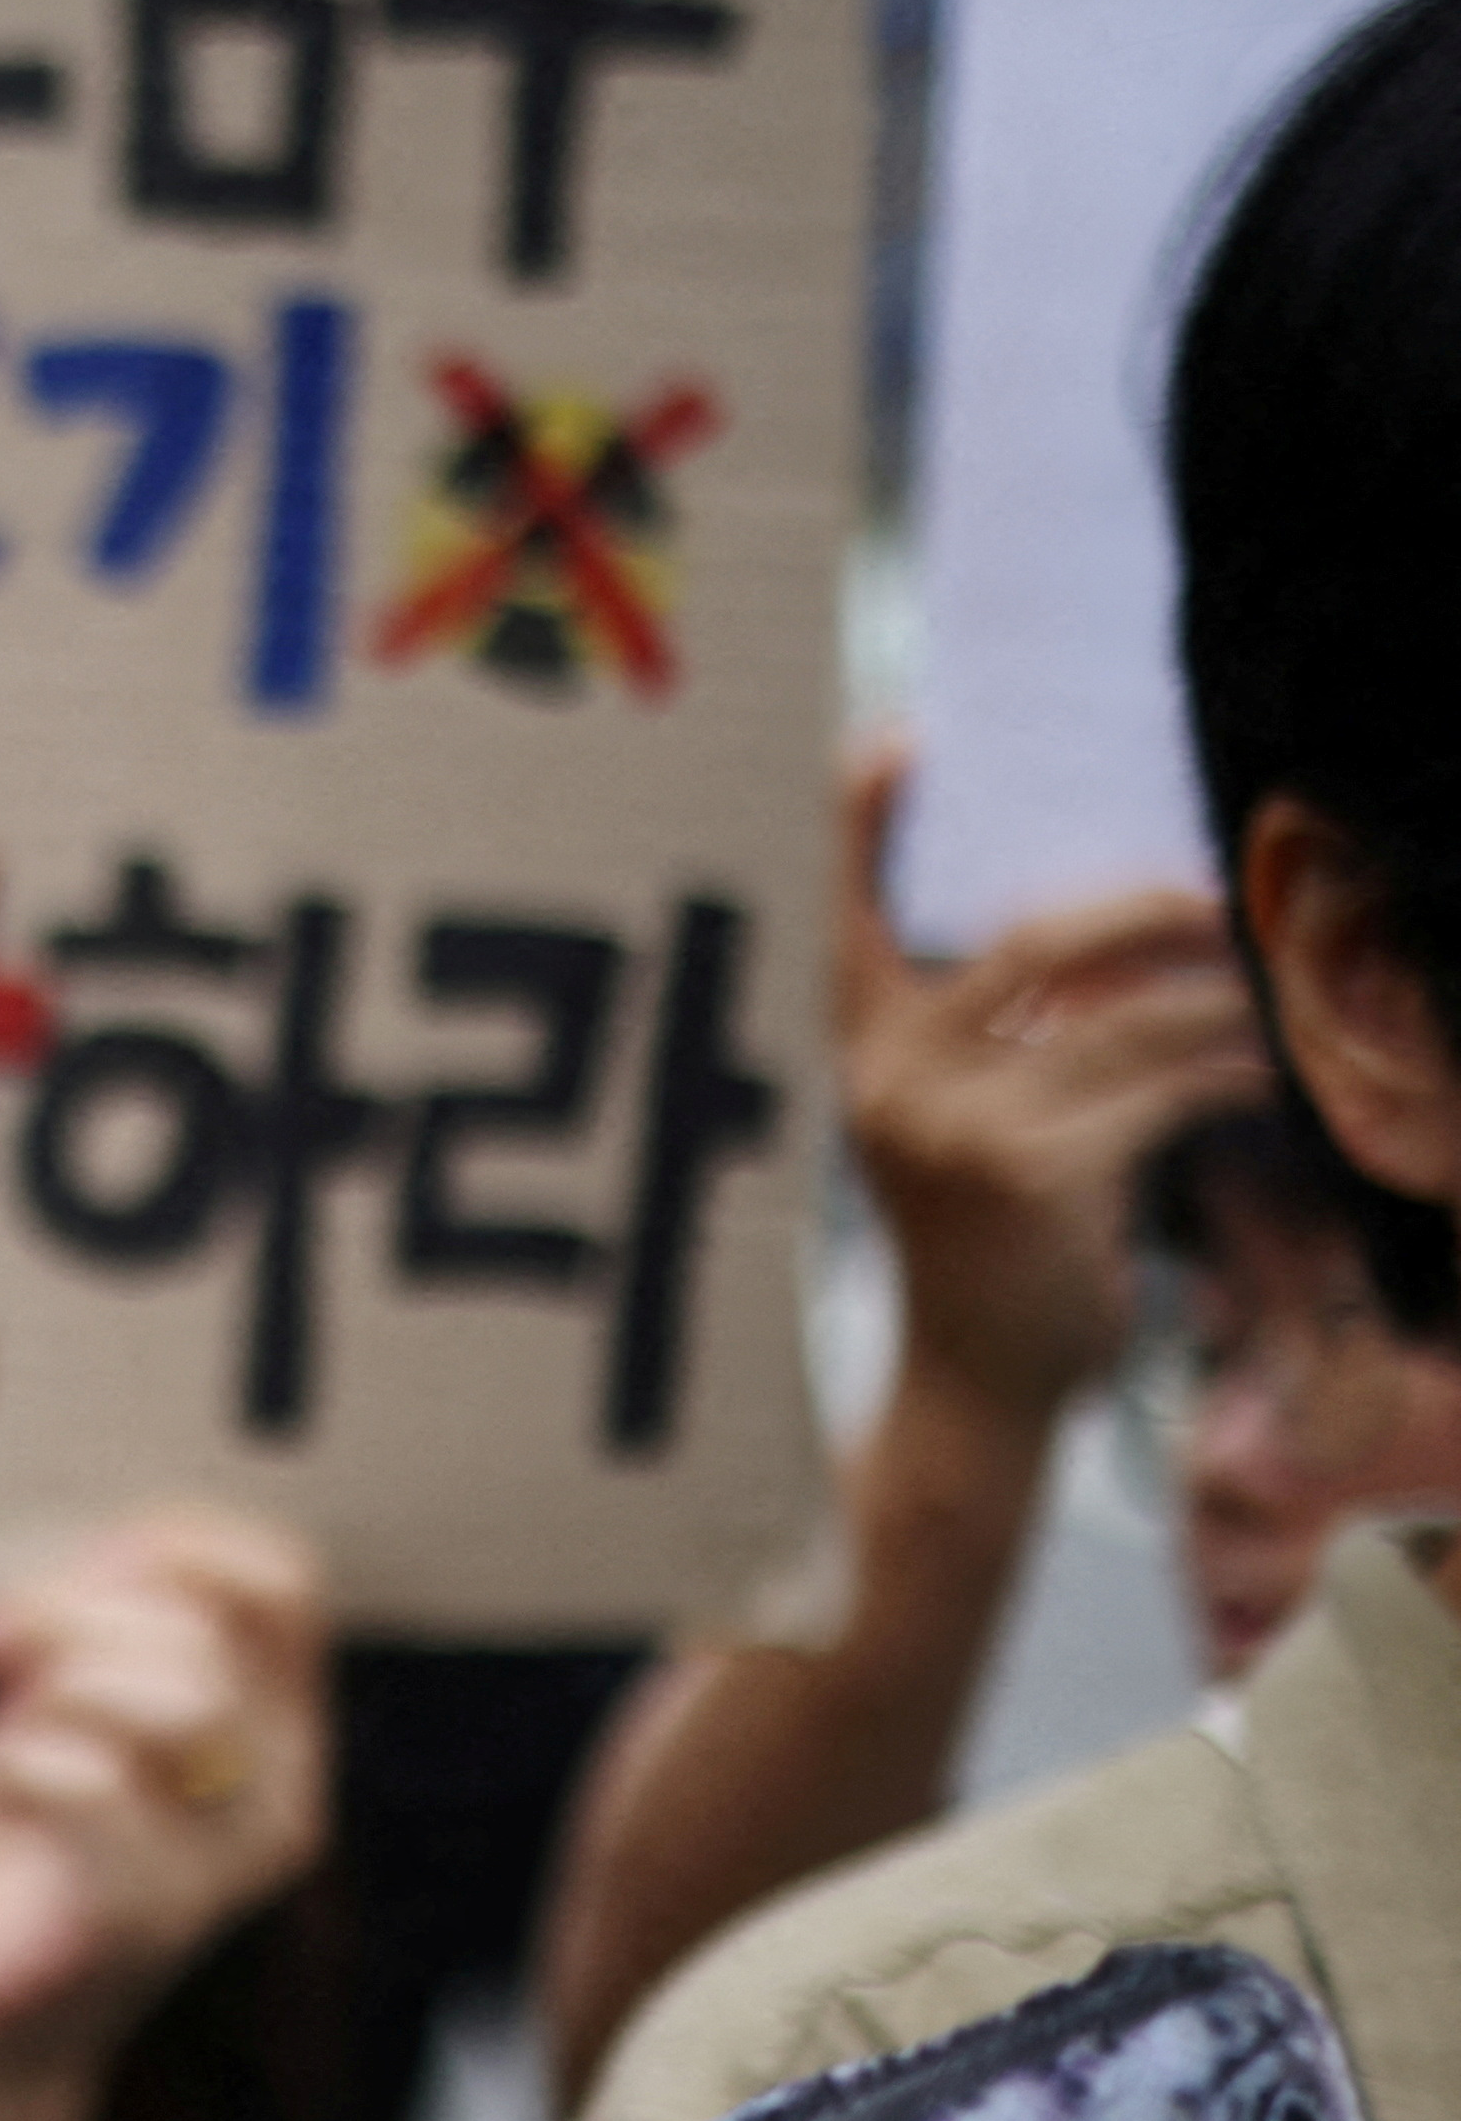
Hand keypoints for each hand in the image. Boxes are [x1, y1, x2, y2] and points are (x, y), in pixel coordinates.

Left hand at [0, 1504, 330, 2087]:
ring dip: (50, 1691)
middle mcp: (285, 1797)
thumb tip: (117, 1549)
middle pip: (202, 1637)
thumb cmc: (26, 1840)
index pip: (285, 1586)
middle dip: (67, 1616)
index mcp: (280, 1730)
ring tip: (0, 1735)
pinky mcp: (151, 1918)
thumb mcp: (62, 1699)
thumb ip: (100, 1617)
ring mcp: (228, 1865)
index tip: (77, 1568)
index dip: (176, 1544)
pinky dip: (18, 1765)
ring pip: (167, 1701)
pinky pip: (87, 1785)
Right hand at [831, 742, 1267, 1419]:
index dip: (866, 824)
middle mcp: (889, 1080)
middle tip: (1219, 904)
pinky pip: (1160, 1089)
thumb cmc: (988, 1248)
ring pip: (1121, 1017)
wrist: (975, 1387)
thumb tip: (1119, 938)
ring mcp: (953, 1128)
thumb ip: (998, 1043)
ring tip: (1268, 1002)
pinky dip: (1227, 1075)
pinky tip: (1263, 1079)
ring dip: (1217, 1001)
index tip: (894, 733)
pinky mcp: (1029, 1175)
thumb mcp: (960, 1131)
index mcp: (862, 1056)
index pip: (852, 919)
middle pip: (1033, 941)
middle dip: (1146, 910)